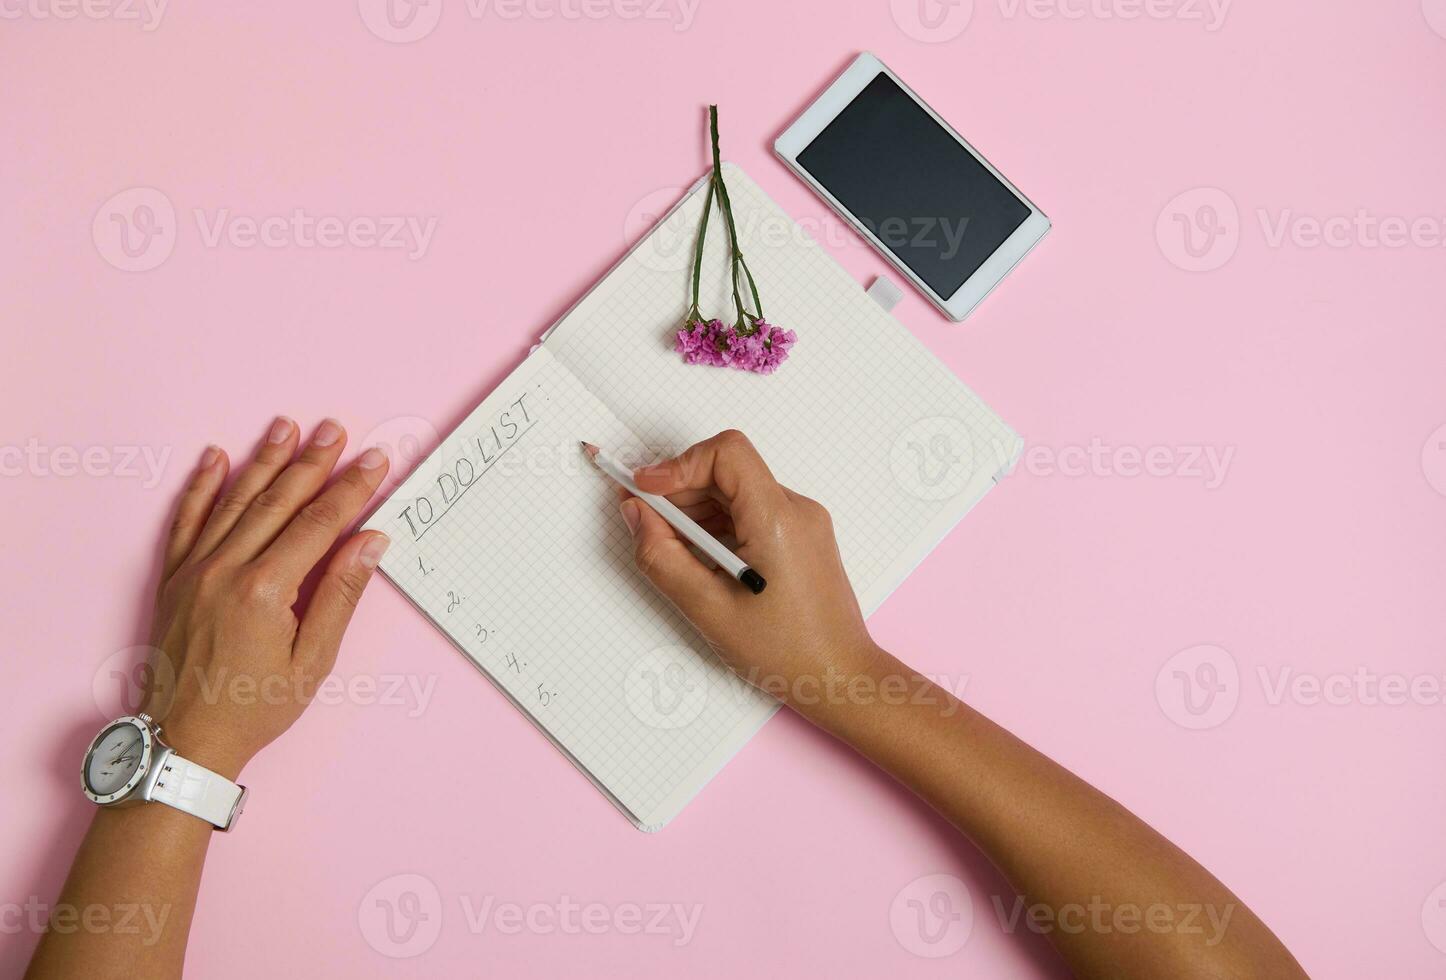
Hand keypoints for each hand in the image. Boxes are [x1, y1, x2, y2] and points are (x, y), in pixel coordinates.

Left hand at [139, 417, 390, 779]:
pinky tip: (215, 458)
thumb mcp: (312, 662)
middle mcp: (226, 570)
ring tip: (285, 426)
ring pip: (234, 501)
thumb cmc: (253, 708)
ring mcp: (194, 572)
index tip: (373, 460)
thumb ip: (339, 597)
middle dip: (311, 462)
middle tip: (335, 428)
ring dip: (264, 461)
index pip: (319, 524)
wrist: (182, 741)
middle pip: (278, 502)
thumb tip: (369, 544)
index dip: (350, 489)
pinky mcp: (173, 580)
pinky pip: (187, 521)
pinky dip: (201, 487)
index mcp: (266, 590)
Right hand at [621, 430, 878, 710]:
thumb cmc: (786, 653)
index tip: (645, 487)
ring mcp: (803, 522)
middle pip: (727, 470)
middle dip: (680, 489)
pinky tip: (702, 558)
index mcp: (778, 520)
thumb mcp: (708, 609)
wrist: (839, 677)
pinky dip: (719, 524)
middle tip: (645, 520)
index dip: (678, 463)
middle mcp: (797, 510)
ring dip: (697, 509)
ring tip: (673, 549)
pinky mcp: (801, 536)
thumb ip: (661, 556)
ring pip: (737, 490)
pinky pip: (751, 511)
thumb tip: (636, 513)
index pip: (727, 454)